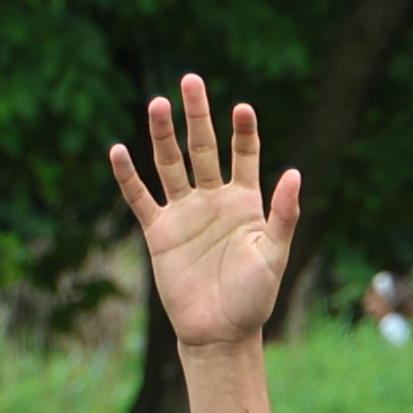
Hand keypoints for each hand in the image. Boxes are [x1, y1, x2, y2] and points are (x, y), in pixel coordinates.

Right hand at [106, 76, 298, 358]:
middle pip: (202, 148)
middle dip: (196, 115)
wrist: (220, 333)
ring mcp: (184, 213)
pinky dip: (128, 177)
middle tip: (189, 80)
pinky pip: (141, 199)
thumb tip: (295, 172)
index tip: (242, 108)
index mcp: (245, 202)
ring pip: (170, 165)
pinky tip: (117, 151)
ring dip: (163, 135)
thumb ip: (283, 214)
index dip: (243, 132)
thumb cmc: (255, 297)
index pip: (244, 155)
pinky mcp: (159, 232)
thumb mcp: (275, 254)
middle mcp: (212, 199)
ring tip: (157, 104)